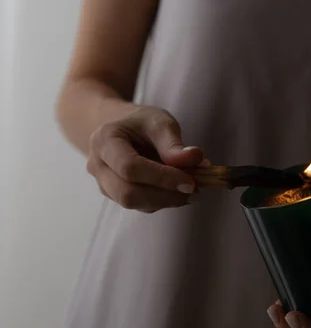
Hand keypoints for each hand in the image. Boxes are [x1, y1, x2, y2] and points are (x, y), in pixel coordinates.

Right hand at [87, 105, 207, 211]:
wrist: (121, 127)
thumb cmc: (140, 123)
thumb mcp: (159, 122)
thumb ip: (174, 143)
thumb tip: (197, 160)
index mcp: (104, 140)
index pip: (130, 168)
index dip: (162, 178)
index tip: (191, 181)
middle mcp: (97, 165)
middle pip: (128, 193)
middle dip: (164, 195)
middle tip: (194, 189)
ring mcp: (103, 183)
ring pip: (133, 204)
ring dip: (165, 200)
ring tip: (189, 189)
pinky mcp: (114, 195)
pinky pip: (138, 205)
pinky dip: (161, 201)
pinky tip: (178, 191)